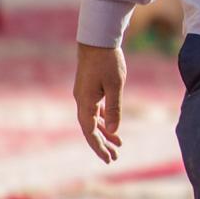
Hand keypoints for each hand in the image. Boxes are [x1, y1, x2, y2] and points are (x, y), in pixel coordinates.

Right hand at [74, 43, 125, 162]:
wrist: (97, 40)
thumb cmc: (108, 61)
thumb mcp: (115, 85)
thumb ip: (114, 108)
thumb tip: (114, 131)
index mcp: (85, 103)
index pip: (90, 132)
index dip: (99, 147)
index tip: (109, 159)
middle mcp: (82, 101)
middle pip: (90, 129)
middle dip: (102, 144)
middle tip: (115, 157)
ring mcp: (84, 95)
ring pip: (93, 120)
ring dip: (104, 133)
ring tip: (118, 145)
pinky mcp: (89, 89)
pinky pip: (95, 110)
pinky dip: (104, 119)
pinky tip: (112, 126)